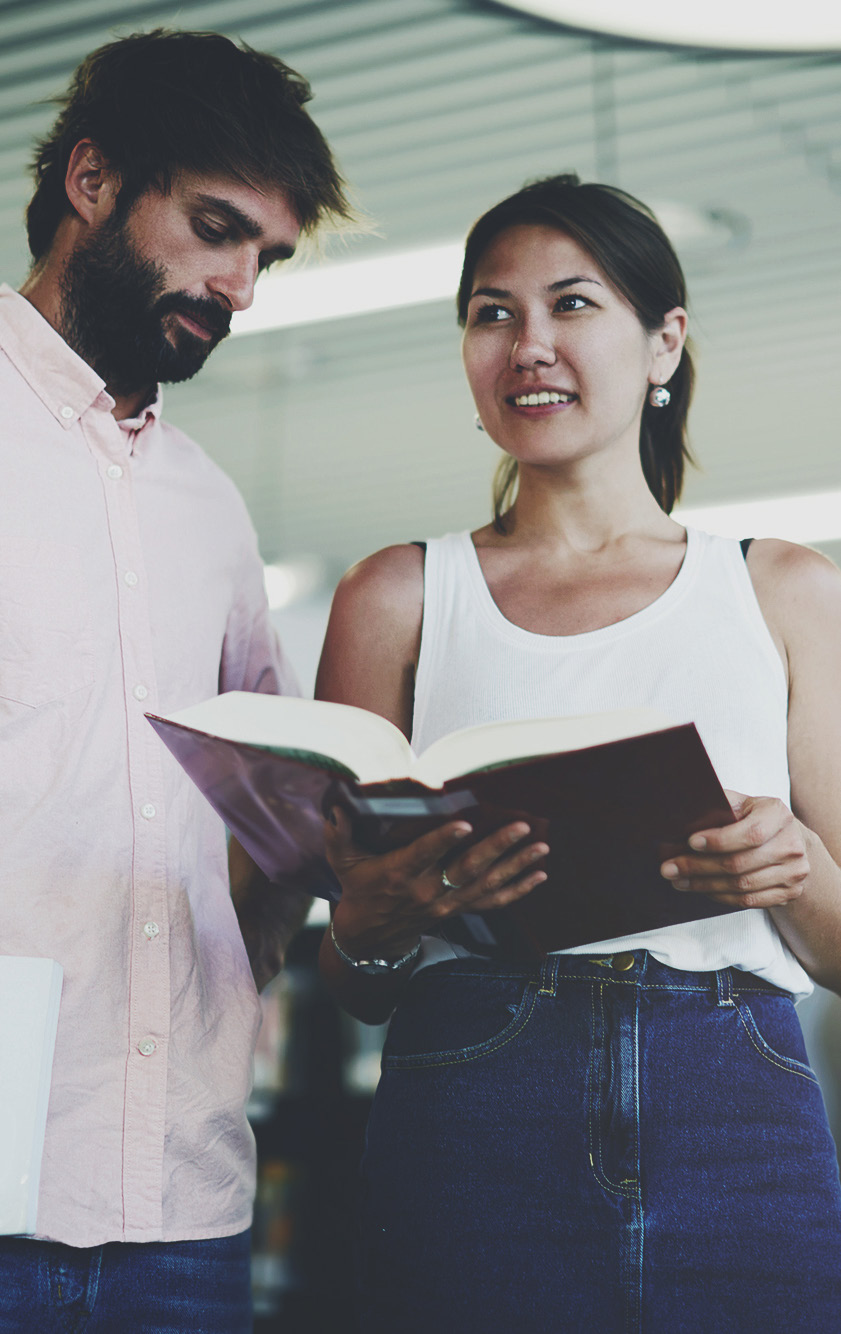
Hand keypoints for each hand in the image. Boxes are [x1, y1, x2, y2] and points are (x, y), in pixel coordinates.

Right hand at [325, 808, 548, 959]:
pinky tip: (540, 874)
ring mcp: (447, 904)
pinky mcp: (459, 910)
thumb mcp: (343, 862)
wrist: (370, 935)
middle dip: (496, 848)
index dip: (444, 840)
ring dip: (516, 866)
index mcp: (399, 874)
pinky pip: (494, 902)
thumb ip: (339, 834)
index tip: (464, 824)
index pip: (424, 855)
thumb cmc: (358, 887)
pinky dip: (519, 889)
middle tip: (521, 827)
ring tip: (541, 846)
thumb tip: (337, 808)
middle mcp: (427, 891)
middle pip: (466, 870)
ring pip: (486, 885)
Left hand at [660, 791, 809, 908]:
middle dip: (698, 867)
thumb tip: (683, 811)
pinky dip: (721, 897)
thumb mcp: (743, 803)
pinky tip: (702, 889)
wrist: (790, 841)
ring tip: (679, 880)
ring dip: (704, 885)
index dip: (718, 841)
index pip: (750, 833)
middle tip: (670, 868)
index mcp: (778, 815)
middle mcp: (791, 844)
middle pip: (740, 864)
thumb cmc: (757, 819)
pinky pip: (749, 901)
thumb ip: (720, 805)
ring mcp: (794, 872)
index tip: (690, 842)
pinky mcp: (789, 893)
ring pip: (742, 886)